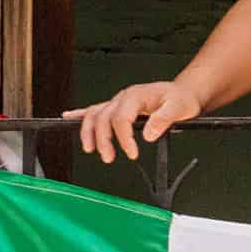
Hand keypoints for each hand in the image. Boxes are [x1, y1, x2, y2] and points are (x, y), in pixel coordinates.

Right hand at [63, 80, 203, 162]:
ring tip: (90, 149)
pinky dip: (80, 114)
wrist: (182, 93)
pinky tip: (68, 117)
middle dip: (103, 139)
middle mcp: (123, 97)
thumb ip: (164, 120)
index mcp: (137, 95)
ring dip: (89, 132)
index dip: (124, 138)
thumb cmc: (181, 99)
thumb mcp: (180, 108)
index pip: (121, 117)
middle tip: (109, 158)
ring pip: (94, 114)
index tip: (132, 154)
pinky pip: (94, 109)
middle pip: (103, 117)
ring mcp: (118, 101)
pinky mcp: (117, 106)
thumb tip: (148, 134)